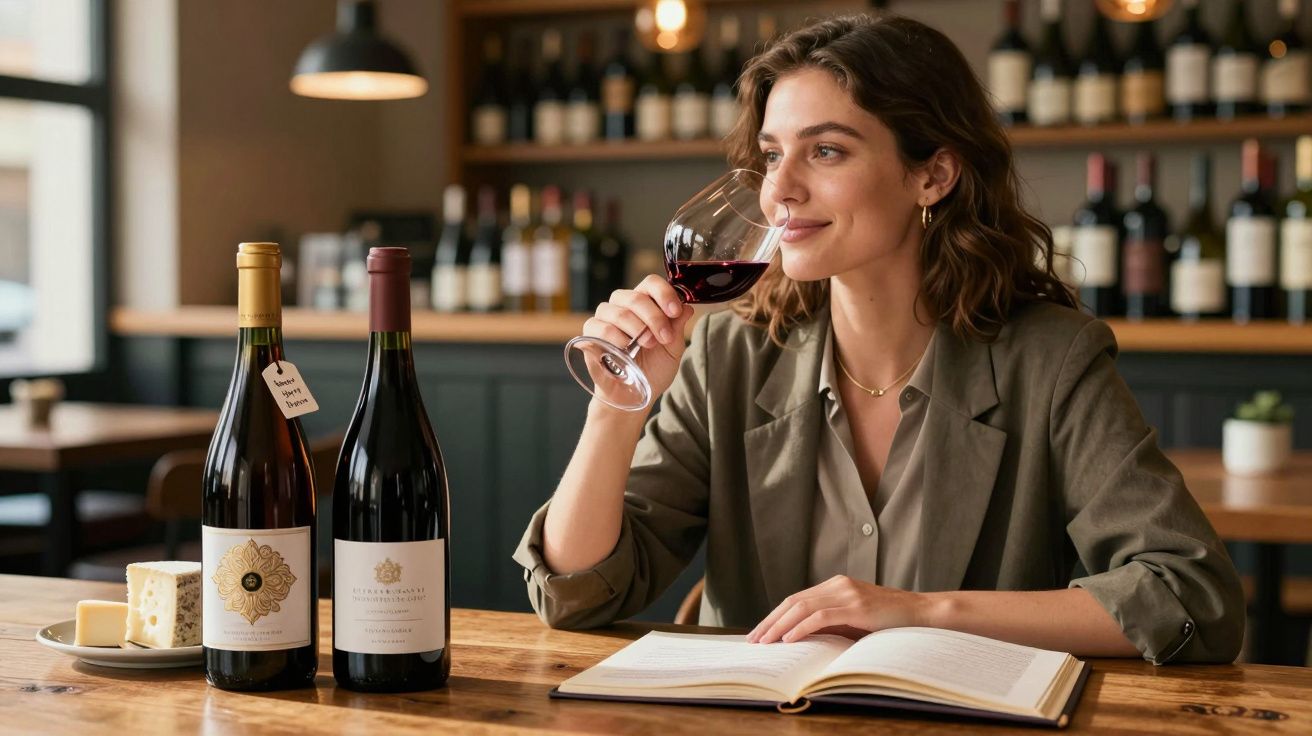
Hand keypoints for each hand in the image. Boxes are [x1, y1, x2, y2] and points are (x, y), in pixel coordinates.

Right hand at [582, 274, 693, 402]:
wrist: (634, 395)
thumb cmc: (653, 369)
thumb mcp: (673, 349)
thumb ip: (677, 327)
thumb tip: (688, 307)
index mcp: (644, 303)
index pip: (651, 283)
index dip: (664, 294)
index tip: (675, 311)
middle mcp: (622, 305)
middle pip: (636, 297)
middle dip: (654, 317)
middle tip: (664, 337)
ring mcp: (604, 318)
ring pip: (619, 312)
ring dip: (637, 329)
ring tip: (648, 346)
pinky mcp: (590, 334)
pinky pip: (601, 327)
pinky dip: (617, 338)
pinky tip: (626, 350)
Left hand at [746, 575, 930, 643]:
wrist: (922, 614)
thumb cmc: (888, 621)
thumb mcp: (854, 621)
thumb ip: (831, 623)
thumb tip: (799, 639)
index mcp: (835, 585)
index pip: (796, 599)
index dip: (775, 616)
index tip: (760, 632)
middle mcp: (838, 584)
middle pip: (793, 601)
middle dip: (770, 621)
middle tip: (754, 639)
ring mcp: (847, 593)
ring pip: (802, 607)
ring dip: (780, 625)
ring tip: (766, 641)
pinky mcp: (856, 606)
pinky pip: (821, 616)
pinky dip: (801, 627)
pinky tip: (789, 638)